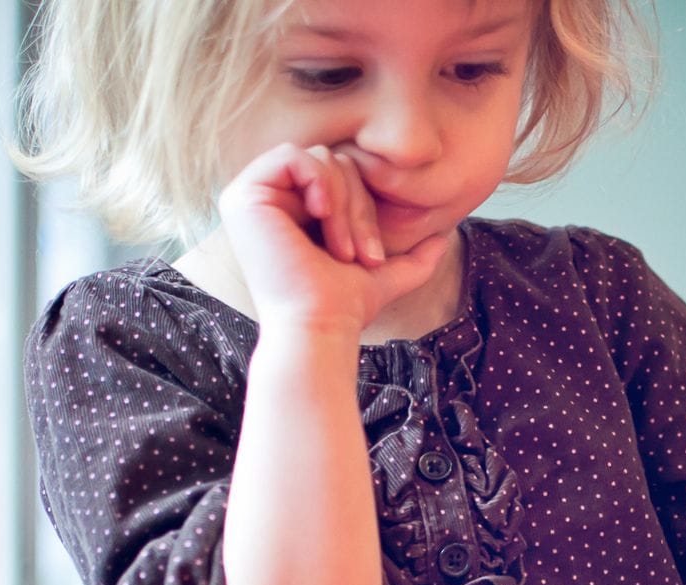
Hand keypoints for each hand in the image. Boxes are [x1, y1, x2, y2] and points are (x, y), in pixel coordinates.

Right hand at [217, 143, 448, 337]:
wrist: (321, 327)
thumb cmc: (345, 307)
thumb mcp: (386, 276)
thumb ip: (413, 258)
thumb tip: (443, 238)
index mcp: (288, 212)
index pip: (340, 176)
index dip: (363, 208)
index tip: (369, 257)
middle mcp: (265, 202)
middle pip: (331, 163)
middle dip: (357, 206)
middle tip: (357, 254)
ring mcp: (248, 198)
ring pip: (318, 159)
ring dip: (344, 204)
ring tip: (341, 247)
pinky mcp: (241, 195)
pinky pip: (295, 156)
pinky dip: (322, 184)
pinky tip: (322, 218)